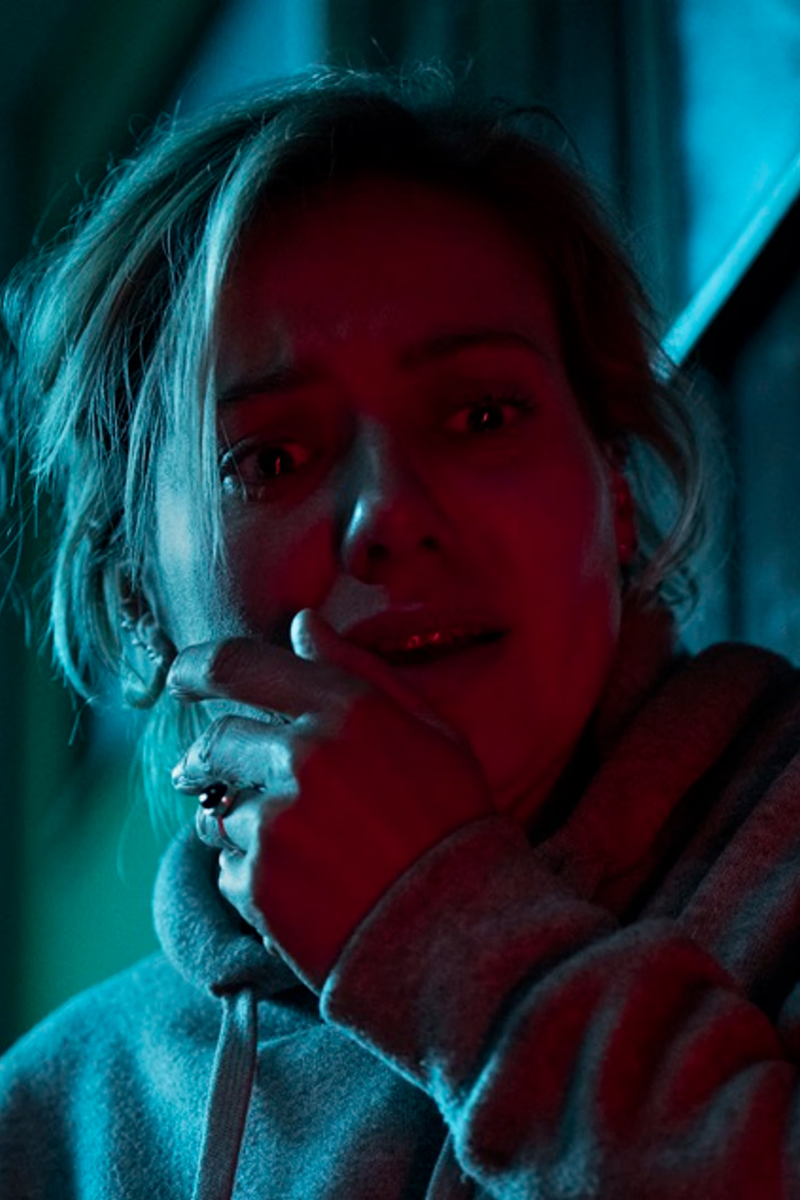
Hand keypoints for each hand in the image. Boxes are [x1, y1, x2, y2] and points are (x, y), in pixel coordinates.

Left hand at [168, 609, 493, 989]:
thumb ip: (360, 670)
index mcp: (344, 710)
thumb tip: (301, 625)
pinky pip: (228, 870)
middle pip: (214, 744)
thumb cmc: (453, 824)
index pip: (236, 665)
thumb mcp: (430, 731)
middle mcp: (301, 758)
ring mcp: (275, 824)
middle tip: (225, 780)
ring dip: (238, 824)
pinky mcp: (258, 886)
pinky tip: (304, 890)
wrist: (460, 932)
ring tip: (295, 850)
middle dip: (211, 762)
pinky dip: (253, 879)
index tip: (180, 676)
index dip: (195, 667)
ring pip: (218, 813)